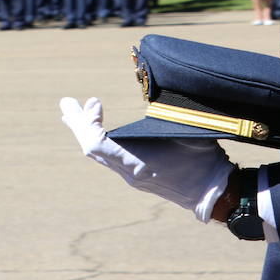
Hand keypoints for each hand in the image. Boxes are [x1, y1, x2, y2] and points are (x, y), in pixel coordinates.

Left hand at [58, 96, 231, 222]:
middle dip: (77, 123)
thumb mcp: (186, 131)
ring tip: (73, 112)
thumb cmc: (203, 159)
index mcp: (139, 164)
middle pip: (92, 148)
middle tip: (66, 102)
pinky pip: (108, 156)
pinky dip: (99, 138)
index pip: (97, 145)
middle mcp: (129, 172)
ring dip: (85, 130)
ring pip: (98, 153)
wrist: (213, 192)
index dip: (88, 123)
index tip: (94, 101)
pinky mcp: (135, 175)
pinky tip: (97, 127)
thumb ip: (164, 115)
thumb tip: (152, 88)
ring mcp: (131, 176)